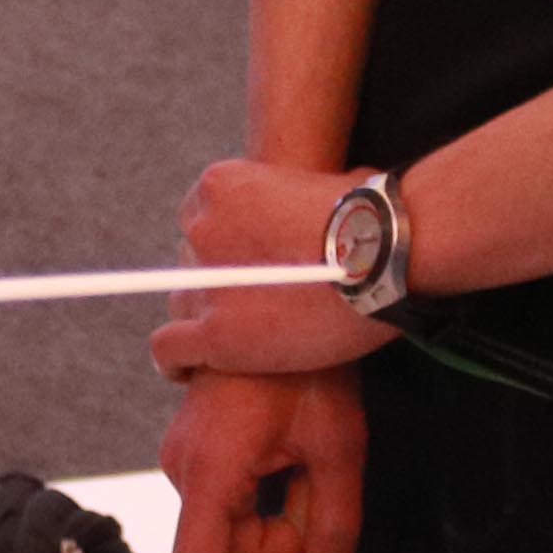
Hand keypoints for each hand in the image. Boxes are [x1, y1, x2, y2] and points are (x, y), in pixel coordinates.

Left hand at [151, 153, 390, 382]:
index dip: (226, 244)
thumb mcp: (324, 181)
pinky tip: (188, 371)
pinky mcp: (215, 334)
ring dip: (204, 318)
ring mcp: (205, 282)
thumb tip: (337, 195)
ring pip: (181, 303)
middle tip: (254, 301)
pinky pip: (170, 349)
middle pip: (192, 262)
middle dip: (218, 281)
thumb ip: (304, 194)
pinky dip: (175, 362)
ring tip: (235, 337)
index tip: (248, 261)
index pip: (201, 218)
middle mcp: (201, 229)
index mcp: (222, 185)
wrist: (382, 255)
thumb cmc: (372, 217)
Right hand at [167, 369, 368, 552]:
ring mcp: (184, 454)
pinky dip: (263, 500)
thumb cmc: (306, 365)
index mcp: (210, 470)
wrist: (286, 302)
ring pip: (225, 524)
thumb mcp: (336, 447)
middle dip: (277, 549)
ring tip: (312, 476)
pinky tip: (293, 466)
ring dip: (274, 522)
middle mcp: (182, 466)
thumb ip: (334, 520)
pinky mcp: (194, 445)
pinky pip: (224, 498)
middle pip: (221, 548)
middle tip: (322, 514)